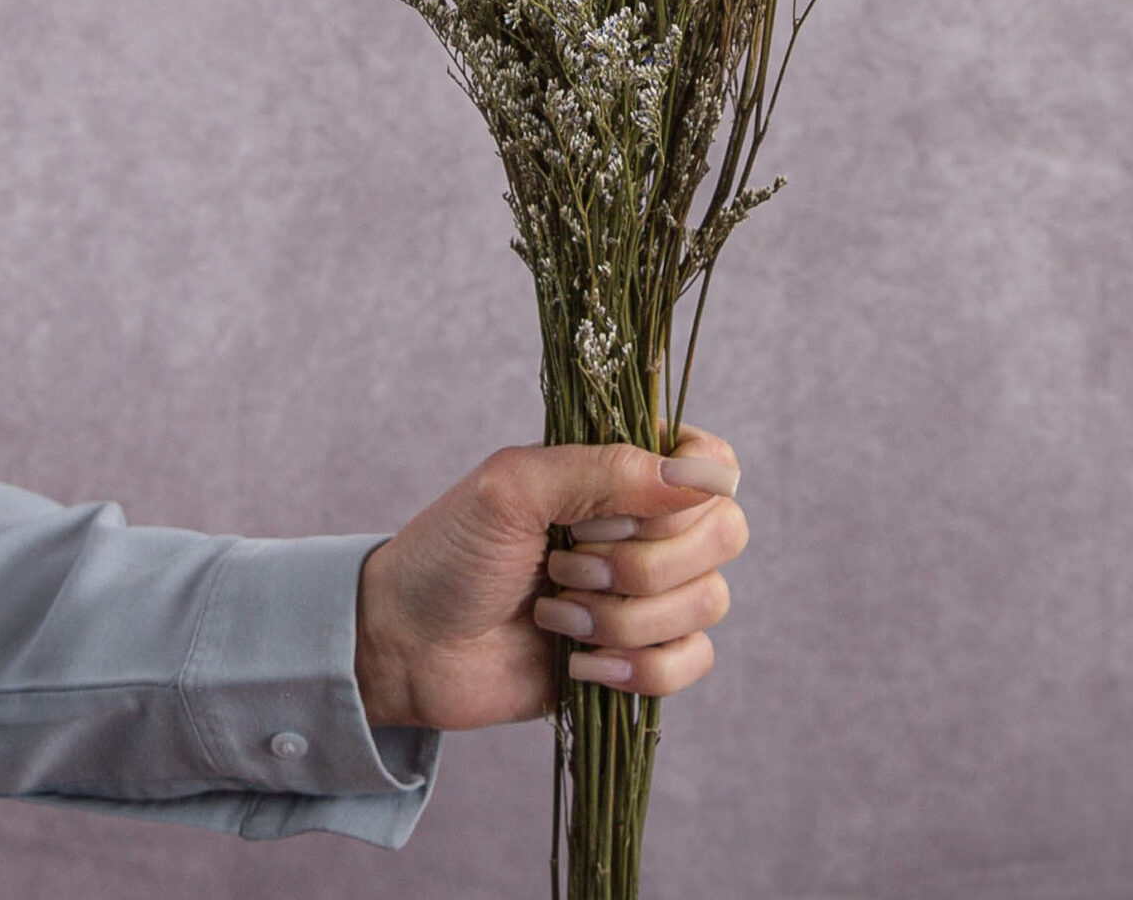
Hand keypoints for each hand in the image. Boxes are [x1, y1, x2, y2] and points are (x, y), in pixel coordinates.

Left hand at [352, 427, 746, 730]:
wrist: (408, 646)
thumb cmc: (449, 551)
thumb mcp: (512, 488)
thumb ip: (603, 470)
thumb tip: (700, 480)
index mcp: (621, 469)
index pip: (713, 464)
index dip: (691, 491)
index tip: (632, 509)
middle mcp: (646, 527)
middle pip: (724, 535)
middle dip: (644, 562)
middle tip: (569, 563)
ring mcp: (646, 594)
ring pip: (708, 602)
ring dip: (624, 617)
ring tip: (557, 612)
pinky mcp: (638, 656)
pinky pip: (690, 663)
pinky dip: (638, 668)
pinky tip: (581, 664)